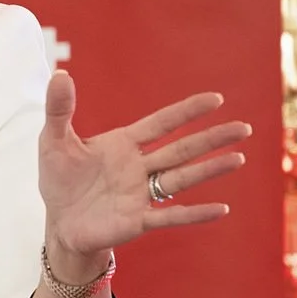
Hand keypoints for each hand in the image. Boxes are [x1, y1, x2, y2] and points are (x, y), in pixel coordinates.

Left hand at [38, 71, 248, 274]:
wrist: (60, 223)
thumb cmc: (60, 181)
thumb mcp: (53, 142)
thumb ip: (59, 109)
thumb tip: (60, 74)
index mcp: (124, 144)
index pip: (161, 124)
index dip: (187, 111)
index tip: (216, 99)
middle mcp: (139, 168)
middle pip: (181, 149)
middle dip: (211, 138)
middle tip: (243, 128)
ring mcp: (141, 194)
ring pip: (182, 178)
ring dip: (210, 169)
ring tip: (239, 158)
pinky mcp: (137, 221)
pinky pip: (170, 216)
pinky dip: (194, 213)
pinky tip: (221, 209)